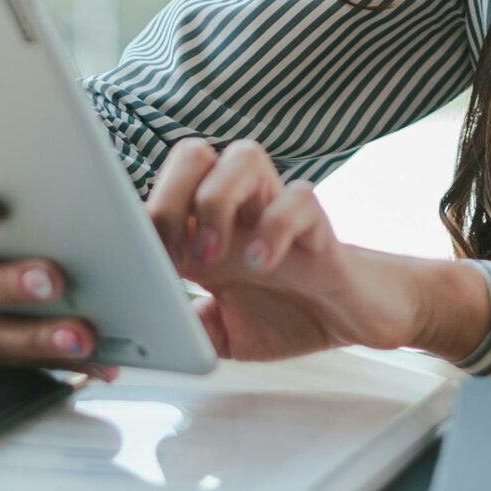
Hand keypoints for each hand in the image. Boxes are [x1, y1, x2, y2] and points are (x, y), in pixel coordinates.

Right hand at [0, 189, 118, 379]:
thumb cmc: (5, 214)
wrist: (5, 247)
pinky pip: (22, 366)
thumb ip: (16, 196)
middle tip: (52, 277)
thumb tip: (72, 194)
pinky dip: (63, 361)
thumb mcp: (0, 199)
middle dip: (6, 284)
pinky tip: (99, 356)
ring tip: (81, 334)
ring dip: (38, 337)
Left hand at [147, 138, 425, 361]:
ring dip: (218, 200)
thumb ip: (188, 330)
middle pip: (193, 153)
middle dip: (172, 193)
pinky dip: (275, 227)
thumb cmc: (288, 314)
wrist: (355, 318)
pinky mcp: (318, 228)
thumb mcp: (223, 336)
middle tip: (176, 250)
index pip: (161, 190)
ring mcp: (277, 213)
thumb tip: (151, 331)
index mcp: (207, 231)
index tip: (135, 261)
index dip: (138, 215)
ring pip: (244, 155)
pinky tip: (263, 263)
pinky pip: (299, 199)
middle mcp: (239, 211)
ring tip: (217, 255)